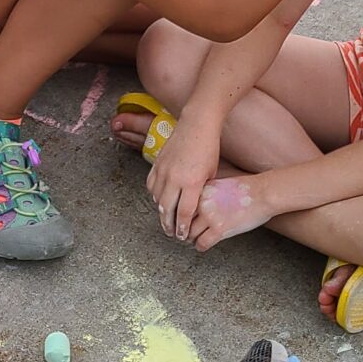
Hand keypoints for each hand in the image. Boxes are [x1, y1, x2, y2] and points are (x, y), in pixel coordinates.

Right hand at [146, 115, 224, 242]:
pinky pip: (151, 185)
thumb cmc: (209, 149)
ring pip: (157, 199)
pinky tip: (159, 200)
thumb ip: (201, 192)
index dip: (183, 227)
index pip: (184, 213)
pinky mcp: (157, 164)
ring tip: (166, 220)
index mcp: (192, 183)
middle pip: (167, 209)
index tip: (183, 236)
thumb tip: (193, 208)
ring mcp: (163, 170)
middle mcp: (175, 178)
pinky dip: (154, 196)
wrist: (197, 125)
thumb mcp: (211, 174)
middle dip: (169, 225)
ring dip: (161, 212)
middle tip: (172, 234)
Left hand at [187, 174, 272, 251]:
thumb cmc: (246, 188)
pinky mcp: (219, 230)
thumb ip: (206, 194)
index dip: (179, 215)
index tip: (178, 221)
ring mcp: (209, 217)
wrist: (264, 192)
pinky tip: (201, 246)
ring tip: (191, 241)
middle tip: (181, 234)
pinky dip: (199, 246)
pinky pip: (202, 243)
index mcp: (200, 190)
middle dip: (182, 229)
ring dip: (190, 239)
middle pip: (182, 221)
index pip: (181, 206)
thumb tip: (195, 205)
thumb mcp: (219, 184)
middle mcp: (201, 203)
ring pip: (190, 234)